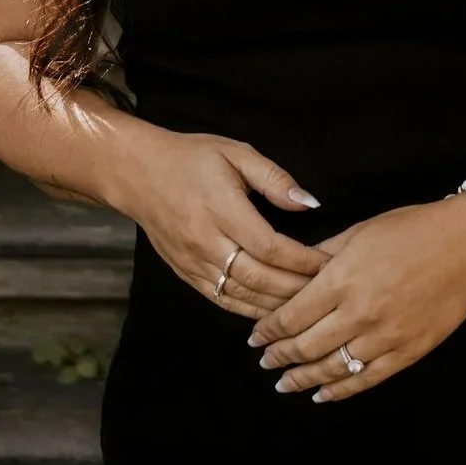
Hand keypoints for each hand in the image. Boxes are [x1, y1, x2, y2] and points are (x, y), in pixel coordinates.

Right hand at [113, 128, 328, 319]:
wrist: (137, 173)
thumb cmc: (191, 158)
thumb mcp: (236, 152)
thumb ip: (274, 178)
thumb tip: (309, 202)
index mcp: (222, 209)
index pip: (270, 247)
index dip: (303, 260)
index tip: (328, 262)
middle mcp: (206, 241)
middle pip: (258, 277)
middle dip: (295, 288)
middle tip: (326, 291)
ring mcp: (193, 262)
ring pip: (240, 295)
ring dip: (275, 304)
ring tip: (306, 306)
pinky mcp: (185, 273)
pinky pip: (221, 300)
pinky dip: (248, 310)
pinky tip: (270, 312)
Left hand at [247, 199, 465, 401]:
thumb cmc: (414, 230)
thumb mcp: (360, 231)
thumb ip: (323, 256)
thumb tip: (293, 274)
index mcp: (343, 279)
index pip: (291, 316)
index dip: (268, 331)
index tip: (255, 337)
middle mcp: (359, 312)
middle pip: (305, 346)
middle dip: (278, 357)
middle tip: (265, 361)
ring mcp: (384, 336)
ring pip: (331, 369)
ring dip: (302, 379)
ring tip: (285, 383)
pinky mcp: (407, 352)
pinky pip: (365, 379)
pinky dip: (339, 391)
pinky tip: (322, 395)